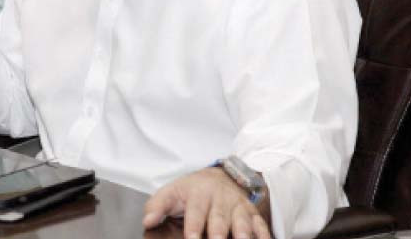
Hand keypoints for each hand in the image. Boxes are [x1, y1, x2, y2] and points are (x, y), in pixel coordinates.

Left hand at [142, 167, 270, 238]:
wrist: (219, 177)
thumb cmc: (192, 190)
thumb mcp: (171, 192)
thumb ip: (157, 206)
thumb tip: (147, 221)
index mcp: (198, 193)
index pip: (195, 211)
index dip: (193, 225)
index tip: (191, 238)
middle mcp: (220, 198)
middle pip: (219, 217)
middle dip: (219, 232)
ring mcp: (237, 205)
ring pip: (242, 219)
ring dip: (243, 232)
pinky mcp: (252, 213)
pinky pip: (260, 224)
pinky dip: (263, 234)